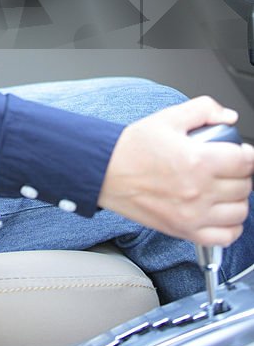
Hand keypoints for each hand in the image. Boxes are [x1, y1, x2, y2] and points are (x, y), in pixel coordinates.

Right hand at [98, 96, 253, 245]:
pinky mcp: (186, 231)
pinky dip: (231, 225)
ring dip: (237, 198)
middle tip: (227, 165)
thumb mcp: (168, 117)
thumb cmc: (133, 147)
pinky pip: (226, 236)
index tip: (241, 152)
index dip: (247, 154)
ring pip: (240, 211)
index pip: (245, 161)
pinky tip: (221, 211)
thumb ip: (203, 110)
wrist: (106, 172)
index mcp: (198, 161)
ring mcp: (194, 214)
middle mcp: (199, 191)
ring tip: (224, 187)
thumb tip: (228, 117)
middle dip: (241, 173)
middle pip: (245, 185)